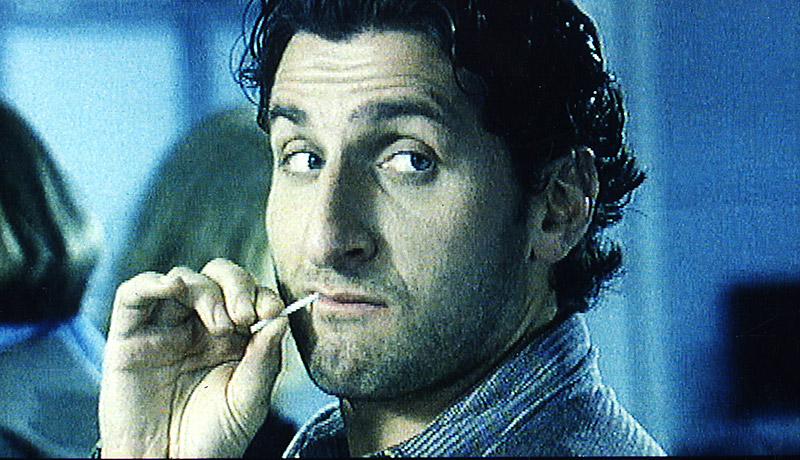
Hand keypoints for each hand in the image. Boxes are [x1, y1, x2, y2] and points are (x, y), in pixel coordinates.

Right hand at [99, 259, 287, 457]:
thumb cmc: (213, 438)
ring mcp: (165, 327)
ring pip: (183, 278)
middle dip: (237, 285)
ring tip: (219, 323)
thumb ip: (265, 361)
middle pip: (218, 276)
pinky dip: (152, 282)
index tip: (270, 312)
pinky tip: (171, 287)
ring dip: (204, 290)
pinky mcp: (129, 335)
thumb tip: (280, 319)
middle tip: (244, 315)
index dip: (262, 295)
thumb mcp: (249, 402)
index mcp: (234, 336)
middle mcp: (200, 324)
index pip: (250, 294)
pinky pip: (134, 294)